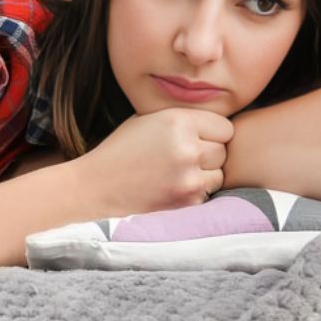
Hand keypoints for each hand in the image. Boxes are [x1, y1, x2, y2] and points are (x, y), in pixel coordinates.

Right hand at [65, 107, 233, 216]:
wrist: (96, 186)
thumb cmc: (121, 150)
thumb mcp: (147, 120)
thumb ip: (182, 120)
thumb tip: (216, 125)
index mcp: (178, 121)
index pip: (224, 127)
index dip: (211, 133)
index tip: (195, 139)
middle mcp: (187, 147)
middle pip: (223, 150)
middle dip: (208, 154)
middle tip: (182, 158)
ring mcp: (189, 177)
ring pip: (219, 174)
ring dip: (204, 174)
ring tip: (177, 172)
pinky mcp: (187, 200)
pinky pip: (207, 193)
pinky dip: (194, 191)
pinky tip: (171, 186)